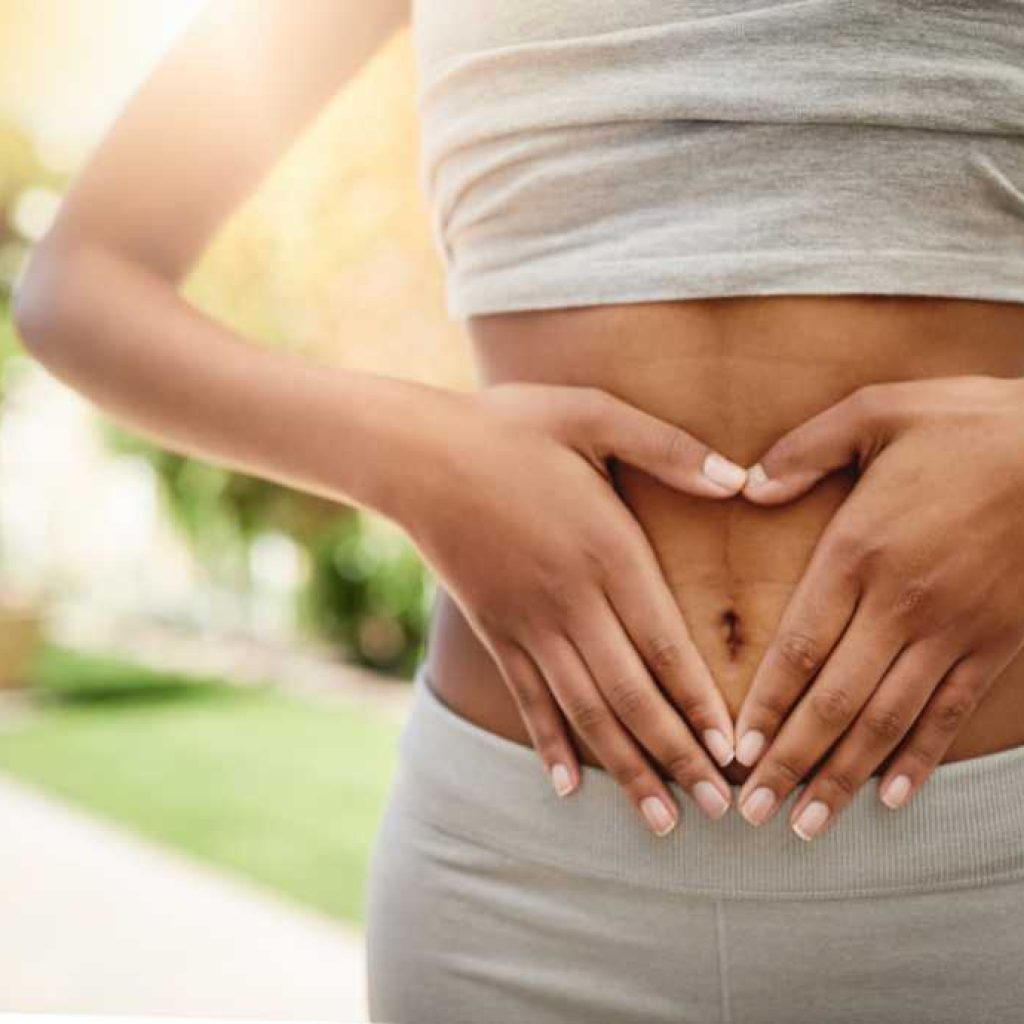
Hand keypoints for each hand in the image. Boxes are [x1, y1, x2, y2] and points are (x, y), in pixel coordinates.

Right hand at [398, 381, 746, 835]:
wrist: (416, 452)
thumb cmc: (509, 426)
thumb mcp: (592, 413)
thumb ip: (667, 447)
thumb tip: (738, 479)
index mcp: (606, 549)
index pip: (665, 643)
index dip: (701, 702)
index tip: (734, 751)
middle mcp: (571, 599)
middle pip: (633, 694)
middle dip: (678, 756)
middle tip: (720, 809)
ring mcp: (528, 621)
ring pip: (585, 710)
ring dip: (626, 768)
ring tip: (662, 821)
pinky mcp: (494, 628)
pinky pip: (527, 698)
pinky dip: (549, 744)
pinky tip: (567, 788)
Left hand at [732, 375, 1023, 839]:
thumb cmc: (968, 422)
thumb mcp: (875, 411)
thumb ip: (803, 450)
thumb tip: (746, 485)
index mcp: (858, 551)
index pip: (797, 648)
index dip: (764, 706)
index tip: (733, 750)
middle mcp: (900, 604)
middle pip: (832, 701)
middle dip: (788, 762)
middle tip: (750, 813)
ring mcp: (951, 630)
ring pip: (886, 721)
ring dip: (842, 777)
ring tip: (804, 825)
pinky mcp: (995, 643)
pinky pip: (950, 713)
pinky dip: (920, 758)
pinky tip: (893, 798)